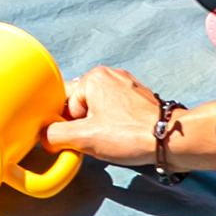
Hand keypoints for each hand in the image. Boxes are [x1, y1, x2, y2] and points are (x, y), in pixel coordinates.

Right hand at [45, 65, 176, 167]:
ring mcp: (127, 84)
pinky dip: (115, 122)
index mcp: (93, 77)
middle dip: (83, 124)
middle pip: (81, 102)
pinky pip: (116, 108)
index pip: (63, 101)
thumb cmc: (129, 135)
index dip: (65, 124)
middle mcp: (110, 74)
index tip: (77, 139)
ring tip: (111, 140)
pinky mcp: (141, 96)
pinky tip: (123, 136)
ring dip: (99, 124)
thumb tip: (44, 137)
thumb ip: (54, 134)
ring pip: (99, 106)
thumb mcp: (84, 138)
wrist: (171, 140)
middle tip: (94, 141)